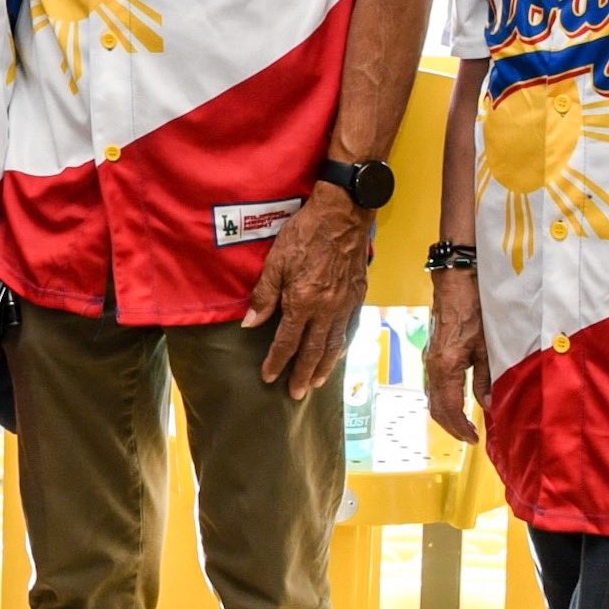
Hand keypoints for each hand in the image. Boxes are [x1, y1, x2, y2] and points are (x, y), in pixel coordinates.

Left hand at [243, 184, 371, 399]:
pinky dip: (342, 345)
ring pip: (335, 344)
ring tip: (317, 382)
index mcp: (303, 302)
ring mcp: (345, 304)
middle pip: (314, 351)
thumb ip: (264, 295)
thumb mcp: (276, 261)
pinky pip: (350, 328)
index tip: (269, 378)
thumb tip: (251, 323)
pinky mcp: (358, 295)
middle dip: (303, 374)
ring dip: (325, 366)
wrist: (343, 214)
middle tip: (296, 393)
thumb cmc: (305, 233)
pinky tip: (338, 352)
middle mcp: (326, 309)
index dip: (276, 361)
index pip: (287, 341)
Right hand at [423, 267, 486, 444]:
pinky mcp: (432, 353)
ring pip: (432, 397)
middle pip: (436, 407)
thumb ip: (486, 378)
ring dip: (446, 414)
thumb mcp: (487, 346)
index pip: (449, 408)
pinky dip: (443, 400)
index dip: (460, 427)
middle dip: (451, 426)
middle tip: (469, 437)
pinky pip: (433, 385)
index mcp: (446, 367)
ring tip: (464, 425)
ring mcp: (429, 359)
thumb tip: (488, 405)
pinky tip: (457, 402)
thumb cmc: (474, 308)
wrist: (456, 281)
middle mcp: (432, 366)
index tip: (473, 439)